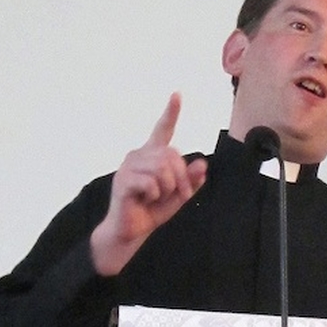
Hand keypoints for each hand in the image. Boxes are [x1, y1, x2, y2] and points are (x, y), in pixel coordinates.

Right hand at [91, 93, 206, 274]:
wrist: (131, 231)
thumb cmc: (152, 211)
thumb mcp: (178, 196)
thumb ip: (191, 180)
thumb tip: (203, 164)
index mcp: (152, 156)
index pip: (162, 130)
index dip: (170, 113)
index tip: (177, 95)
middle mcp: (139, 155)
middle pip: (172, 155)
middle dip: (181, 178)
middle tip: (178, 194)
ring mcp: (129, 166)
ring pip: (163, 168)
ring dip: (168, 188)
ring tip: (157, 197)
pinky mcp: (123, 179)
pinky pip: (151, 182)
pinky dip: (155, 195)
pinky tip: (145, 199)